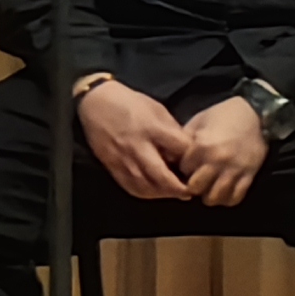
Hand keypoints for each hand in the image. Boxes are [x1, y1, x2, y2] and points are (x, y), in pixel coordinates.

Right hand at [76, 77, 192, 201]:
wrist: (95, 101)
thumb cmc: (129, 102)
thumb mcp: (157, 109)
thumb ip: (172, 130)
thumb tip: (188, 149)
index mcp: (153, 128)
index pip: (180, 150)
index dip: (192, 161)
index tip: (199, 166)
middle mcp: (138, 146)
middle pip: (163, 176)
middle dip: (179, 188)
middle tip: (190, 191)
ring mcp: (124, 159)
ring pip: (147, 187)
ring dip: (163, 194)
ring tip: (174, 193)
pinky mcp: (112, 166)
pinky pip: (131, 187)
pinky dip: (145, 193)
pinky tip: (154, 192)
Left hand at [176, 95, 268, 208]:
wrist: (257, 114)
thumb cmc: (224, 115)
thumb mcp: (199, 120)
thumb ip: (186, 138)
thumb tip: (173, 154)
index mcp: (202, 146)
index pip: (183, 170)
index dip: (182, 170)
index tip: (185, 169)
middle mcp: (216, 161)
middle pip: (196, 188)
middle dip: (193, 187)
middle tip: (195, 182)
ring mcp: (233, 170)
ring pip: (215, 197)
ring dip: (209, 196)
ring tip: (209, 190)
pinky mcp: (248, 176)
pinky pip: (235, 197)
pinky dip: (227, 199)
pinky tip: (224, 193)